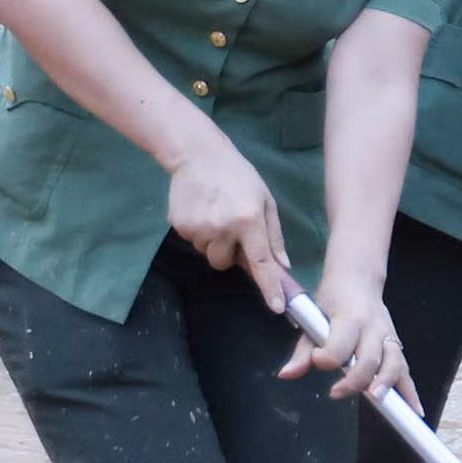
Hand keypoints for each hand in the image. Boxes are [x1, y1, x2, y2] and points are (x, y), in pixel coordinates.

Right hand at [167, 144, 289, 309]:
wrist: (198, 155)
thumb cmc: (239, 177)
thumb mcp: (265, 201)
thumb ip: (273, 236)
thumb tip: (282, 266)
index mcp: (249, 221)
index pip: (261, 262)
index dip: (269, 286)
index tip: (276, 307)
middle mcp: (222, 228)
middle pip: (226, 263)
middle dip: (231, 254)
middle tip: (234, 230)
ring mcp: (198, 228)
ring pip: (208, 253)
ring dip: (215, 242)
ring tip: (217, 214)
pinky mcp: (179, 226)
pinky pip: (193, 241)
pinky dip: (200, 232)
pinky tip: (203, 211)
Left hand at [283, 263, 407, 400]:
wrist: (358, 280)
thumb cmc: (332, 301)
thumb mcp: (312, 320)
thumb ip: (302, 352)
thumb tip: (286, 375)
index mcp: (349, 319)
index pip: (340, 345)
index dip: (327, 357)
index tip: (317, 359)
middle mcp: (373, 328)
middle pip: (369, 359)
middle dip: (355, 379)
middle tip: (336, 392)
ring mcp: (388, 337)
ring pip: (393, 364)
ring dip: (386, 383)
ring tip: (376, 398)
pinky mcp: (396, 346)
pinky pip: (406, 370)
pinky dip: (411, 392)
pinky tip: (415, 411)